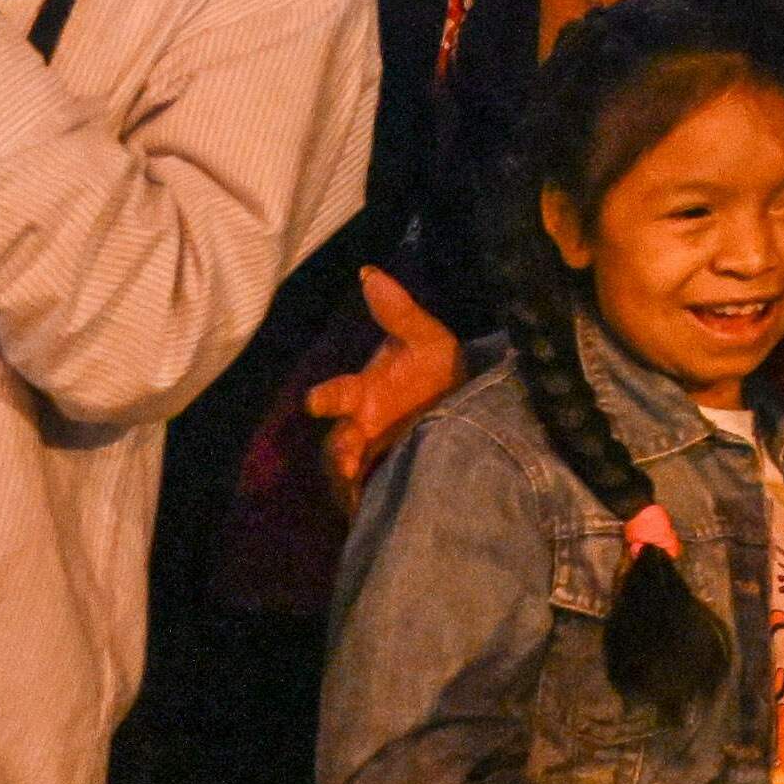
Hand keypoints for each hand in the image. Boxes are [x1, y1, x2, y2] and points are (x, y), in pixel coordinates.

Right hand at [302, 271, 466, 495]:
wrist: (465, 409)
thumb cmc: (432, 370)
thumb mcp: (425, 339)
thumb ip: (398, 311)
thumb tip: (369, 271)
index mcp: (362, 395)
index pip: (335, 396)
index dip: (327, 398)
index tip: (317, 401)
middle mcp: (358, 431)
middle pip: (337, 446)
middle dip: (339, 453)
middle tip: (347, 461)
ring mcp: (370, 461)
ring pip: (347, 480)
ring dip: (353, 485)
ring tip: (362, 490)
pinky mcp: (386, 487)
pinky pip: (372, 502)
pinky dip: (373, 507)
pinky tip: (376, 512)